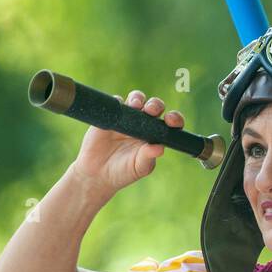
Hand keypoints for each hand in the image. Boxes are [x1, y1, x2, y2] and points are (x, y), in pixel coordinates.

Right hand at [70, 90, 185, 194]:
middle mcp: (144, 124)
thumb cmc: (123, 172)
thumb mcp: (138, 167)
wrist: (97, 173)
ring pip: (137, 99)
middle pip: (154, 106)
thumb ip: (148, 157)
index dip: (174, 119)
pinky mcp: (111, 115)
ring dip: (138, 98)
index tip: (171, 121)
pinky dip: (119, 102)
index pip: (169, 123)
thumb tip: (160, 148)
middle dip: (155, 105)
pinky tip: (118, 108)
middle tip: (151, 110)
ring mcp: (128, 118)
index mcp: (155, 136)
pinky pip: (116, 102)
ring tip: (135, 105)